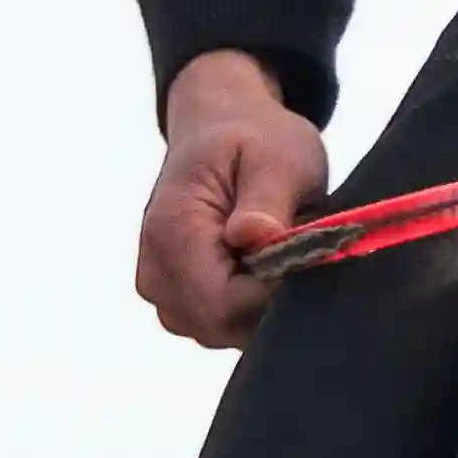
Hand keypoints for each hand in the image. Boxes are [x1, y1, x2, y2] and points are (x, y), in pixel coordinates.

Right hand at [135, 50, 332, 349]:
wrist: (220, 126)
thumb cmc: (253, 138)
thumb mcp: (278, 157)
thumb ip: (267, 200)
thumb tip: (253, 237)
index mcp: (171, 231)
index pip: (221, 304)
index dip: (270, 295)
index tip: (302, 260)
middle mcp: (155, 269)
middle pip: (220, 325)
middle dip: (267, 300)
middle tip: (292, 249)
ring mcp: (162, 289)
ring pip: (222, 331)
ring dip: (258, 303)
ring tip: (273, 252)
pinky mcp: (177, 298)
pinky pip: (219, 325)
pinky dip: (247, 305)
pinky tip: (260, 267)